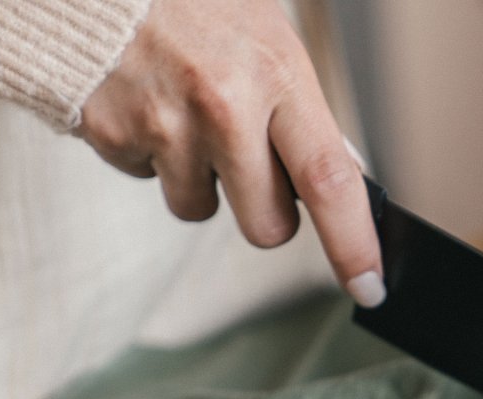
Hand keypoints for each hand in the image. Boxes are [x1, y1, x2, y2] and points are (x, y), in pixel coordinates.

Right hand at [76, 0, 384, 306]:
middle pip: (267, 226)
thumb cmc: (197, 4)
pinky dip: (151, 153)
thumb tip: (344, 181)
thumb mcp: (269, 40)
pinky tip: (149, 102)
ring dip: (200, 179)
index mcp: (279, 74)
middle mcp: (224, 105)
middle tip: (252, 164)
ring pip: (200, 209)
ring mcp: (164, 125)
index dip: (353, 245)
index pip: (330, 181)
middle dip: (268, 215)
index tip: (370, 287)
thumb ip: (302, 112)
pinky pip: (148, 179)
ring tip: (187, 111)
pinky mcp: (112, 136)